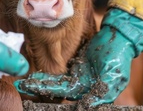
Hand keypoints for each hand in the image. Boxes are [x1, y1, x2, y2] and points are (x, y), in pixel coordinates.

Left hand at [15, 9, 142, 105]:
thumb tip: (87, 106)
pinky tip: (35, 75)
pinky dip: (48, 74)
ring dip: (41, 82)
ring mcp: (79, 77)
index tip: (37, 93)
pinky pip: (59, 72)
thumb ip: (102, 93)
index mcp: (92, 92)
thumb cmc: (119, 56)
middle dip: (41, 89)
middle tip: (24, 86)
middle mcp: (84, 87)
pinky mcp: (76, 67)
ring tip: (24, 83)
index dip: (53, 95)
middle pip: (58, 91)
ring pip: (56, 83)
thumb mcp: (114, 76)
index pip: (69, 98)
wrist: (119, 37)